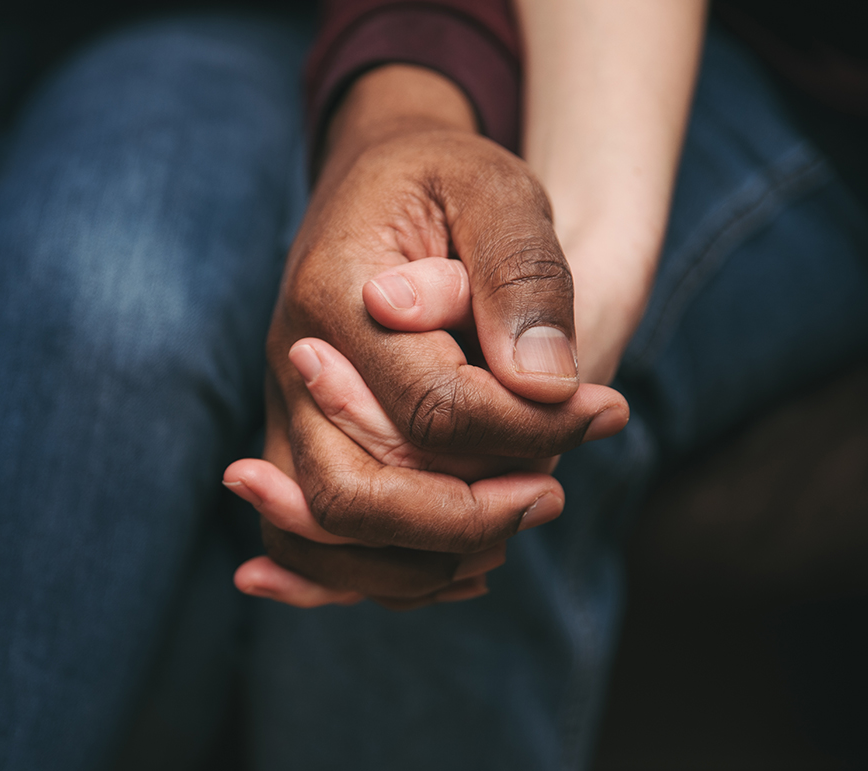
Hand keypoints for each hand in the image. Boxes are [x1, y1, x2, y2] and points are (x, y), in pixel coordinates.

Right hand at [242, 67, 627, 605]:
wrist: (374, 180)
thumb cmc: (443, 181)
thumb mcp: (496, 189)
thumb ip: (521, 276)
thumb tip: (544, 385)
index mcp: (335, 296)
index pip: (431, 409)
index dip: (528, 430)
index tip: (604, 407)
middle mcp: (290, 367)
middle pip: (351, 493)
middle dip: (465, 517)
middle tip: (552, 495)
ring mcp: (285, 410)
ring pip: (321, 534)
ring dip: (422, 559)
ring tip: (513, 530)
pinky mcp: (298, 438)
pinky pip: (308, 538)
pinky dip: (376, 571)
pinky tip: (459, 564)